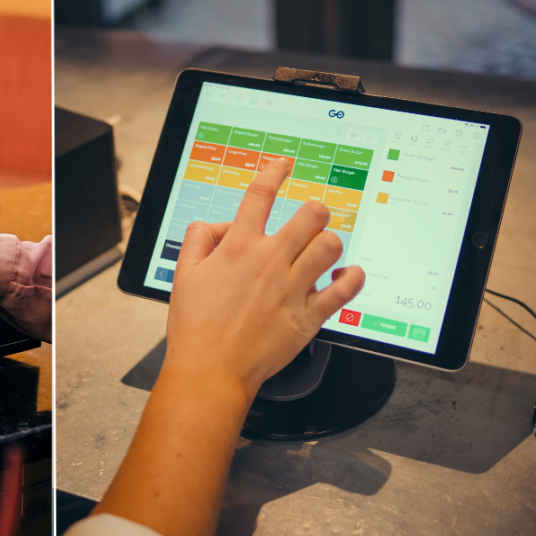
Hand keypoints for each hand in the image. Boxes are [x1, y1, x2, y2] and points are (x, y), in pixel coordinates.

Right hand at [164, 156, 364, 398]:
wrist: (211, 369)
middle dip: (315, 210)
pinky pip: (345, 290)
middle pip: (310, 215)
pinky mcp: (308, 316)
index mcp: (238, 249)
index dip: (274, 172)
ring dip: (330, 242)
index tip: (283, 165)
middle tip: (312, 216)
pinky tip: (348, 276)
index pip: (260, 195)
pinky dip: (353, 278)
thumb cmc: (196, 327)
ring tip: (323, 248)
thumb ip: (198, 239)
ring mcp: (292, 289)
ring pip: (330, 246)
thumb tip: (217, 224)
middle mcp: (269, 262)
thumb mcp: (183, 274)